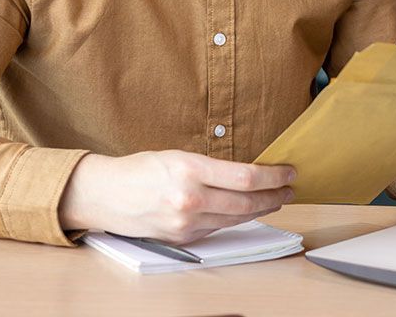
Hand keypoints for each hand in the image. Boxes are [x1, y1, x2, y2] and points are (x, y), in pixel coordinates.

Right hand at [58, 149, 294, 243]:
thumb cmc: (141, 169)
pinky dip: (236, 219)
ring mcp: (186, 224)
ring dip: (261, 209)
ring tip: (276, 199)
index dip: (273, 176)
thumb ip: (212, 167)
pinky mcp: (183, 239)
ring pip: (236, 218)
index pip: (245, 178)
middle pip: (247, 202)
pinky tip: (247, 211)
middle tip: (290, 188)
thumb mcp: (178, 156)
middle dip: (275, 195)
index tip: (288, 171)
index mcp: (189, 170)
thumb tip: (250, 173)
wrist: (106, 195)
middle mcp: (189, 200)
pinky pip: (218, 228)